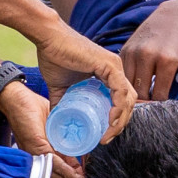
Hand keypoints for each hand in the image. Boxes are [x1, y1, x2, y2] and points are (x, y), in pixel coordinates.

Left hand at [0, 82, 99, 177]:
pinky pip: (54, 163)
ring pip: (59, 176)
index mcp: (45, 155)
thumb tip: (80, 145)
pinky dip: (67, 172)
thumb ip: (64, 137)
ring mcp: (37, 156)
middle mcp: (39, 160)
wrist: (15, 98)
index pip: (64, 175)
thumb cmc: (32, 107)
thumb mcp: (54, 124)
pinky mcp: (36, 148)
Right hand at [33, 22, 135, 141]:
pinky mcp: (109, 64)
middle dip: (121, 123)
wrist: (47, 39)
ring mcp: (114, 66)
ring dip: (120, 120)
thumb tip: (57, 121)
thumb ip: (62, 103)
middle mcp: (115, 70)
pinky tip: (109, 119)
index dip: (116, 119)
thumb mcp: (60, 88)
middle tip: (106, 138)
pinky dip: (118, 107)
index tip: (104, 135)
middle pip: (129, 102)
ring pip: (128, 98)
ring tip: (107, 134)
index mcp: (108, 74)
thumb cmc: (54, 56)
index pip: (122, 101)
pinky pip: (120, 90)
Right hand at [120, 0, 177, 107]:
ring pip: (128, 86)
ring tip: (147, 96)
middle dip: (147, 103)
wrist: (173, 17)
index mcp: (167, 60)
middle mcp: (147, 54)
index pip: (158, 96)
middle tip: (155, 106)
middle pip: (140, 93)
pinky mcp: (124, 50)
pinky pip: (123, 76)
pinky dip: (129, 83)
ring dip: (136, 94)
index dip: (162, 106)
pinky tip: (140, 84)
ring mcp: (133, 51)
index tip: (167, 107)